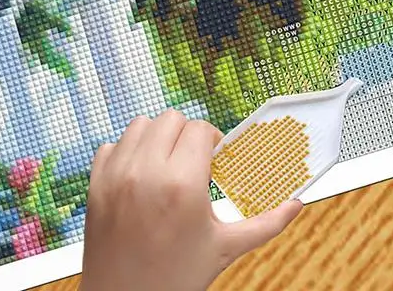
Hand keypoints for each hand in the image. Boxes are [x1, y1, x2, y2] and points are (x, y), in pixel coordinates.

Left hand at [80, 110, 302, 290]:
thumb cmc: (176, 279)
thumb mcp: (225, 250)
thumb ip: (266, 224)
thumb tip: (297, 204)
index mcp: (183, 184)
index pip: (200, 129)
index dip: (211, 141)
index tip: (213, 160)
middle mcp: (147, 172)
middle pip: (171, 119)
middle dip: (185, 136)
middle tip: (192, 163)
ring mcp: (117, 175)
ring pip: (140, 124)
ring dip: (156, 138)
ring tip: (165, 166)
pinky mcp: (95, 183)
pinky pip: (112, 144)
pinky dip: (126, 153)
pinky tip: (139, 177)